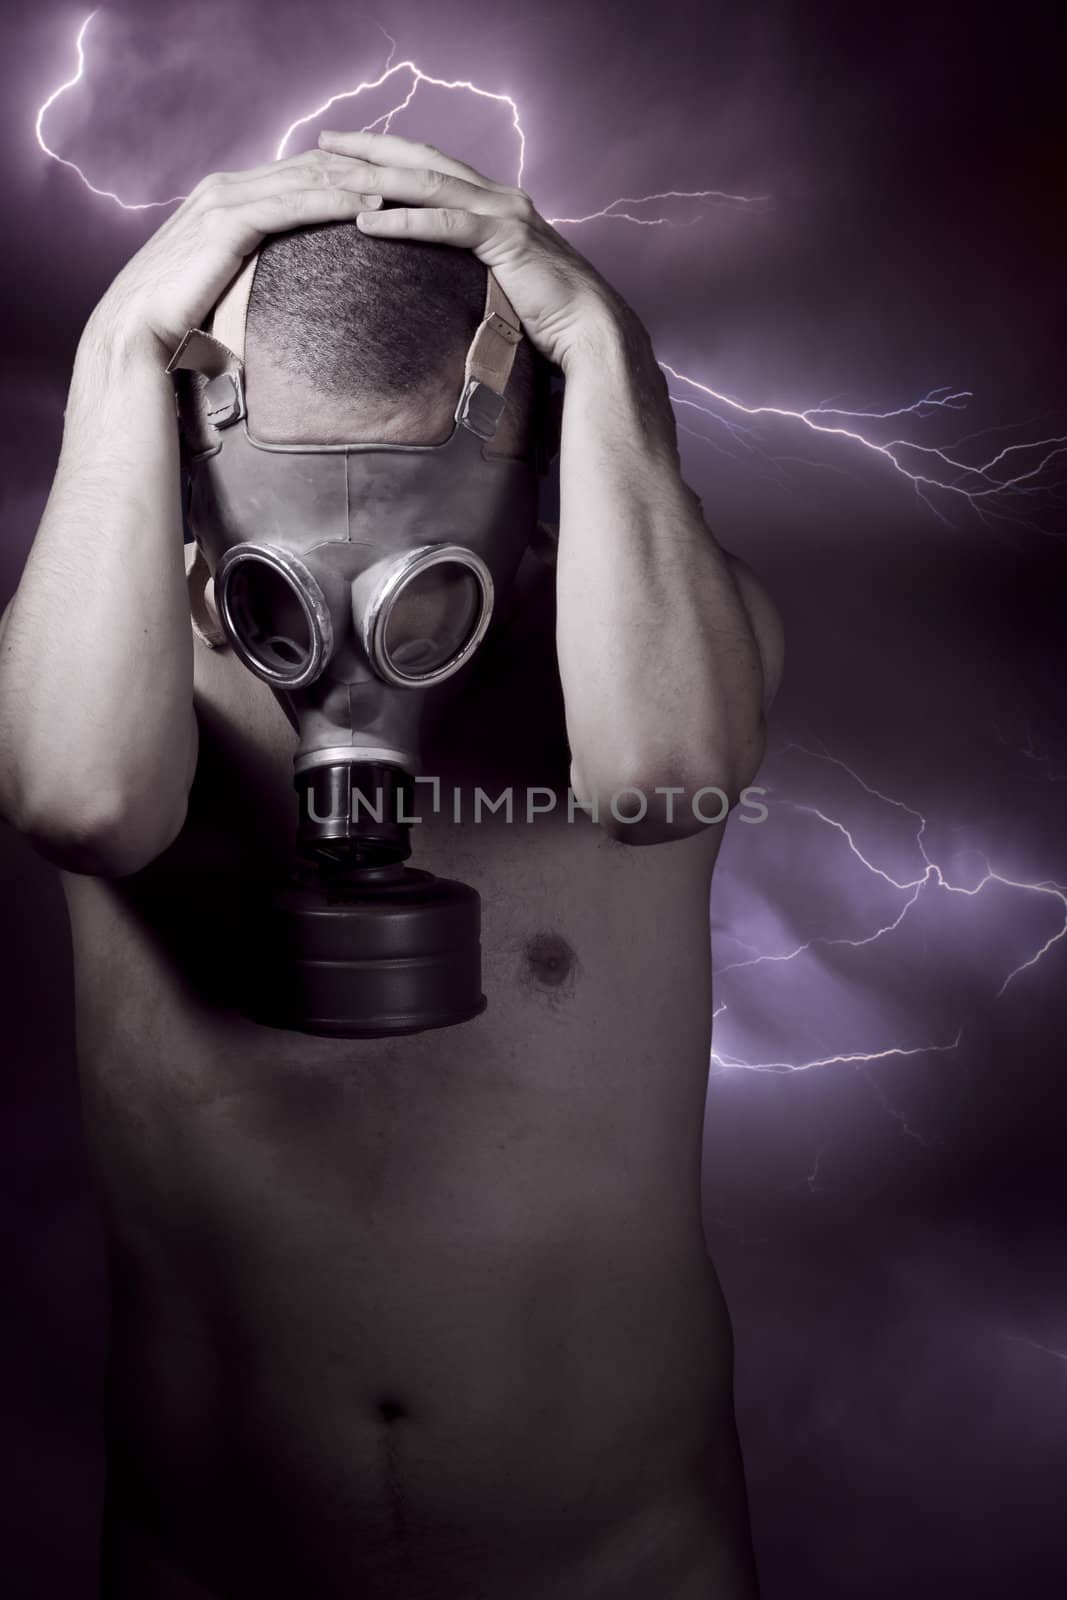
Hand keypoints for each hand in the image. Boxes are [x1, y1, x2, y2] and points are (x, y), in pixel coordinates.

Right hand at [83, 148, 384, 360]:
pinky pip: (293, 204)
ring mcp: (225, 200)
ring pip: (306, 178)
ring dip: (357, 179)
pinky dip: (333, 201)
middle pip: (308, 165)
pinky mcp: (229, 223)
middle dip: (361, 166)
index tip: (386, 177)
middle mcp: (226, 187)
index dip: (344, 170)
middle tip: (409, 172)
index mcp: (226, 196)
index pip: (297, 171)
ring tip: (404, 185)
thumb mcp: (224, 280)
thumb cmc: (180, 315)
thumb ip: (253, 266)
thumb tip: (287, 284)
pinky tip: (368, 205)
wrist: (137, 328)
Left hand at [315, 128, 632, 371]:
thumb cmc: (548, 317)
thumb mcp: (501, 282)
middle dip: (371, 148)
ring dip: (377, 176)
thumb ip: (473, 269)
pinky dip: (403, 219)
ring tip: (332, 174)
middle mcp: (499, 196)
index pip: (434, 166)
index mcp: (496, 203)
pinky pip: (445, 223)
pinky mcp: (505, 239)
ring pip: (429, 182)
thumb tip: (439, 284)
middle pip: (424, 159)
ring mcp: (504, 213)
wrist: (590, 329)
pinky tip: (367, 221)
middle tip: (325, 143)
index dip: (390, 154)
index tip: (348, 152)